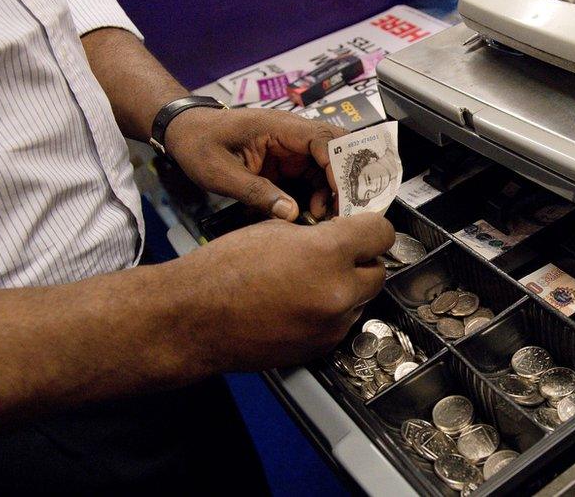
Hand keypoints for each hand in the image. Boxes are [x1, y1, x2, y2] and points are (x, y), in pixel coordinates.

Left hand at [164, 107, 345, 220]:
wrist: (183, 133)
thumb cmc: (198, 144)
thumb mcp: (221, 173)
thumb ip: (255, 192)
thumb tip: (291, 213)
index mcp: (279, 127)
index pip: (324, 139)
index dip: (338, 166)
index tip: (340, 195)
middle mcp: (292, 134)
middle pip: (335, 151)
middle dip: (343, 179)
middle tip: (341, 209)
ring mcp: (291, 148)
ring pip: (327, 167)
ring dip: (331, 190)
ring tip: (322, 216)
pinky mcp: (287, 162)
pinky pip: (312, 176)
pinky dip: (318, 194)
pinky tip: (312, 212)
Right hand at [172, 212, 394, 369]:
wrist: (193, 319)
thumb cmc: (223, 271)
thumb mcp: (275, 230)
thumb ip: (318, 233)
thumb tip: (341, 236)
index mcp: (328, 253)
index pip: (381, 234)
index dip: (372, 228)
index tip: (366, 229)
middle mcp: (338, 292)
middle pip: (377, 271)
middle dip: (360, 261)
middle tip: (336, 255)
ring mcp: (331, 325)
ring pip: (360, 299)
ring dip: (346, 288)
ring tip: (309, 281)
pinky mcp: (320, 347)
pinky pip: (341, 323)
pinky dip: (329, 312)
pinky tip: (300, 304)